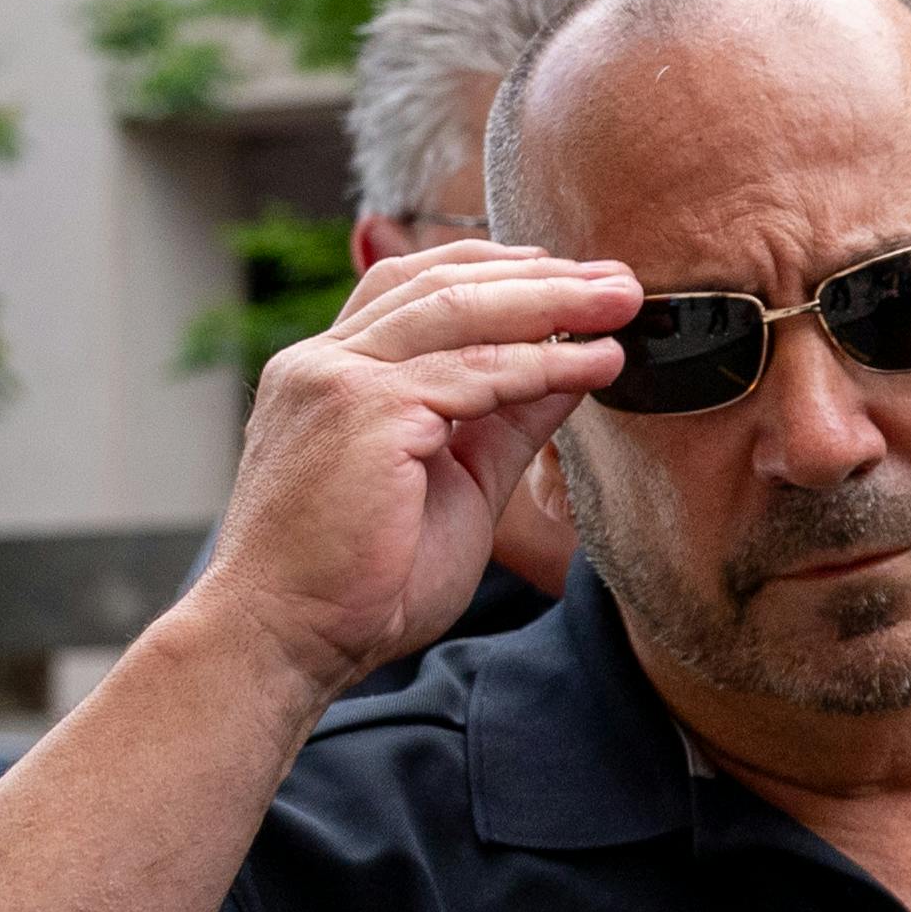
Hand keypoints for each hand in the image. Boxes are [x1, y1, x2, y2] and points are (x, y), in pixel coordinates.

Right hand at [189, 245, 633, 699]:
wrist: (286, 638)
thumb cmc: (362, 580)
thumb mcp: (456, 483)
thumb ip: (504, 422)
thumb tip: (571, 368)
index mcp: (333, 373)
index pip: (415, 288)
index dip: (498, 273)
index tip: (574, 278)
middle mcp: (325, 362)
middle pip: (442, 284)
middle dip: (541, 276)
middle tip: (623, 279)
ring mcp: (337, 379)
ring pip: (460, 311)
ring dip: (554, 302)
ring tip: (624, 301)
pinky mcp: (364, 410)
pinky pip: (474, 372)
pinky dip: (545, 362)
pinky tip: (598, 362)